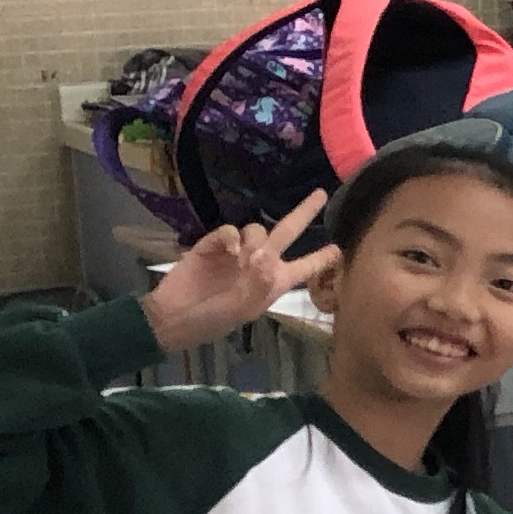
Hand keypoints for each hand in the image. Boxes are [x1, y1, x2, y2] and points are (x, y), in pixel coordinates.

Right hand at [146, 189, 333, 353]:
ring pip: (256, 229)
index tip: (340, 247)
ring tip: (243, 260)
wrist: (172, 316)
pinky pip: (229, 231)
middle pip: (287, 232)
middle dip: (304, 213)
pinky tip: (228, 251)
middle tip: (320, 194)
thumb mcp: (242, 308)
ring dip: (255, 239)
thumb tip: (267, 257)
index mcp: (274, 281)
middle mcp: (260, 263)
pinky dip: (231, 238)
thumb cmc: (213, 319)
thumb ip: (259, 282)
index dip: (323, 258)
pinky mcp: (213, 245)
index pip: (305, 267)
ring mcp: (236, 252)